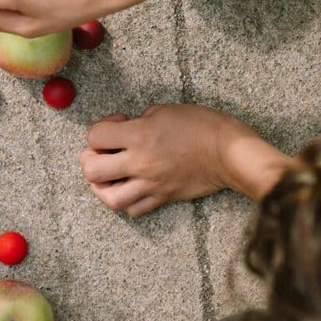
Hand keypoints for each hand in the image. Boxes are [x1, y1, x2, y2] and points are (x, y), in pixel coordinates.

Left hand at [78, 107, 290, 217]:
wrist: (230, 153)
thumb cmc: (203, 126)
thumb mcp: (166, 110)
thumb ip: (140, 121)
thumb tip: (127, 129)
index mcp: (139, 136)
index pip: (95, 136)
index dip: (101, 128)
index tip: (118, 123)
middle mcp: (140, 163)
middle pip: (92, 170)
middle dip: (90, 159)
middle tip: (104, 151)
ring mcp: (151, 184)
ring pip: (109, 198)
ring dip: (102, 187)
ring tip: (110, 176)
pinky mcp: (163, 198)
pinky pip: (134, 210)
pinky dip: (126, 201)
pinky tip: (131, 187)